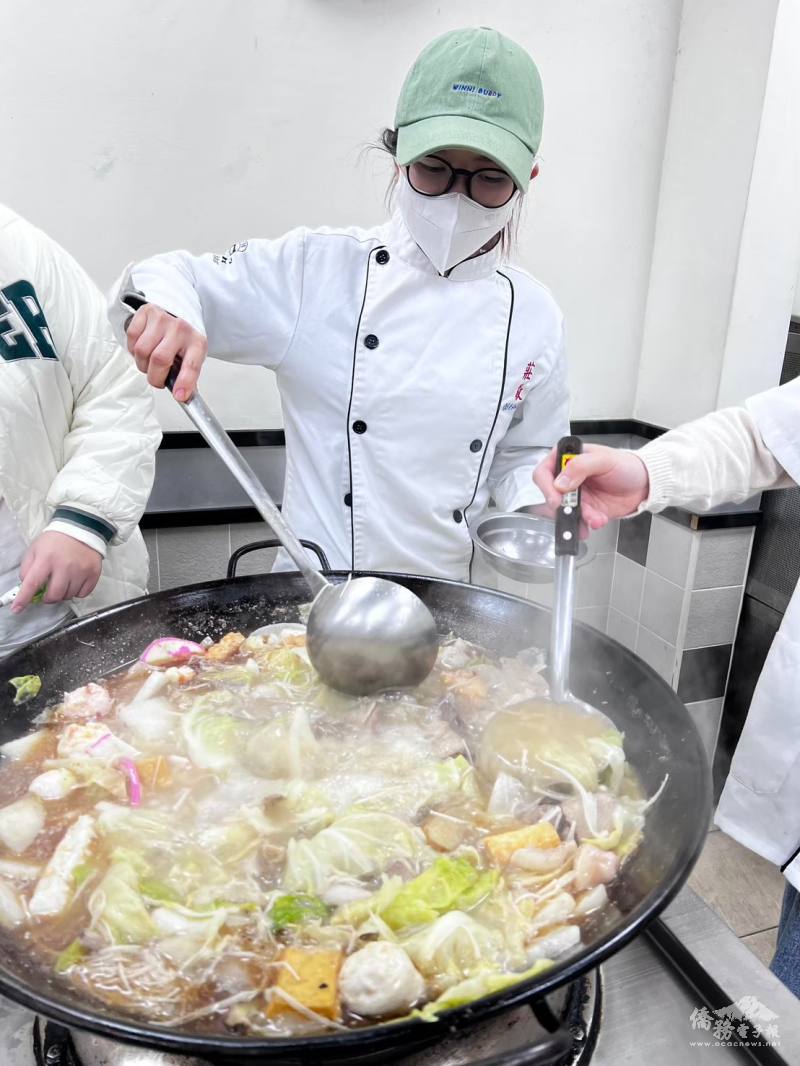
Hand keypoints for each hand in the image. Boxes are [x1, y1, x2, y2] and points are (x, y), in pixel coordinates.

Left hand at [11, 533, 101, 613]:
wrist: (82, 528)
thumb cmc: (56, 540)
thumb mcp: (35, 549)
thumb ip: (27, 568)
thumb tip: (26, 586)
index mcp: (46, 559)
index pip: (32, 583)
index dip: (23, 598)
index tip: (17, 609)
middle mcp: (65, 566)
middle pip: (54, 595)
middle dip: (49, 598)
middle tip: (49, 592)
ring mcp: (81, 570)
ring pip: (69, 596)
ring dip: (63, 593)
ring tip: (64, 581)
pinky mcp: (94, 573)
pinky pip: (83, 594)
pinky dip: (77, 591)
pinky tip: (75, 581)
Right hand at [126, 304, 206, 401]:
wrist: (177, 313)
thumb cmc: (184, 340)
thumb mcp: (192, 356)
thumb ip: (188, 377)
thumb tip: (183, 396)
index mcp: (196, 342)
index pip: (191, 365)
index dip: (184, 382)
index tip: (179, 396)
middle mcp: (180, 329)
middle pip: (159, 359)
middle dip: (155, 377)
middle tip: (157, 379)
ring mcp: (162, 319)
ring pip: (142, 350)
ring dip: (143, 364)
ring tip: (150, 362)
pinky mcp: (145, 313)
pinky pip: (132, 338)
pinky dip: (133, 349)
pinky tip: (143, 348)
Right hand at [533, 445, 649, 528]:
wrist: (644, 484)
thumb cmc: (627, 465)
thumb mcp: (605, 460)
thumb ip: (581, 466)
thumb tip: (560, 482)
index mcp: (568, 459)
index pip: (544, 472)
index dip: (547, 487)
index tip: (556, 499)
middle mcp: (568, 478)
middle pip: (551, 496)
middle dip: (564, 508)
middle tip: (575, 513)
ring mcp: (576, 496)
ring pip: (564, 512)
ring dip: (577, 519)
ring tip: (595, 519)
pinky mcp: (585, 511)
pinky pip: (577, 522)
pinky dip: (585, 525)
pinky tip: (596, 522)